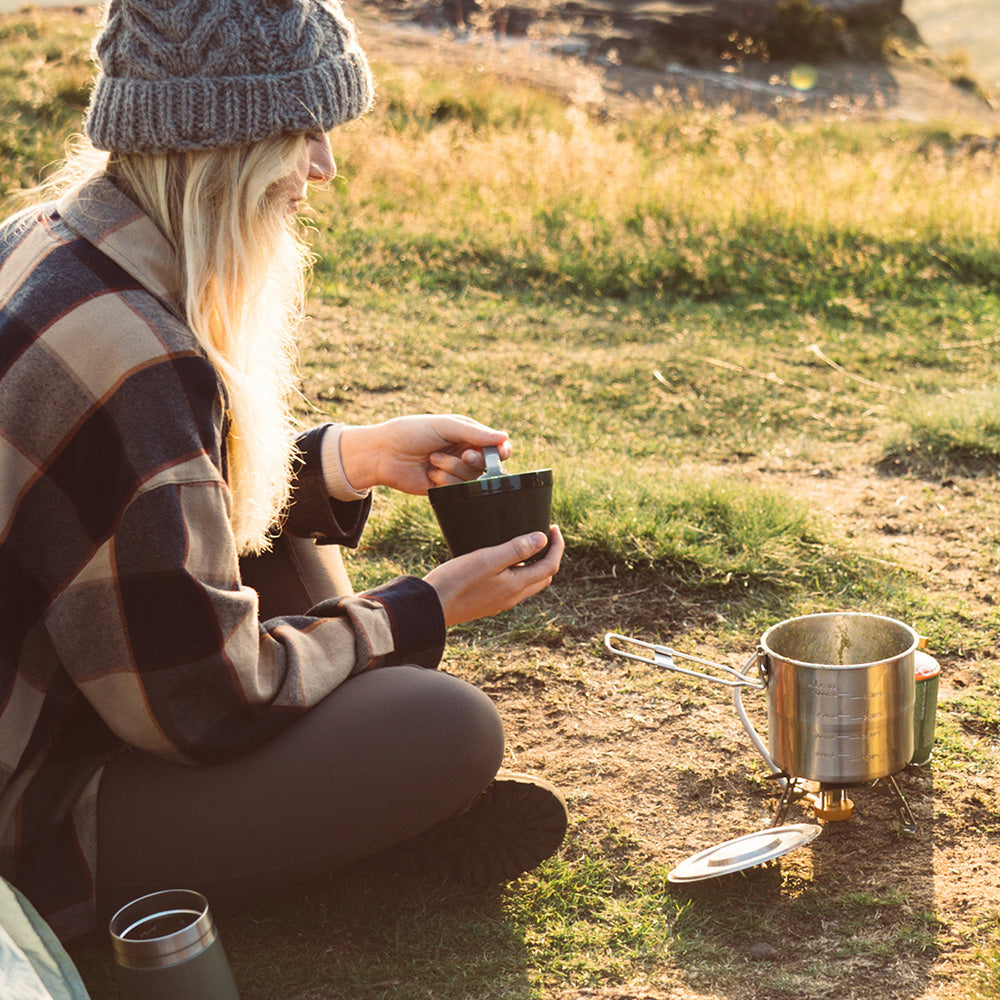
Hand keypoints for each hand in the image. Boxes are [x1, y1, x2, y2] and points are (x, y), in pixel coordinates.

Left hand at [339, 415, 511, 494]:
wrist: (382, 454)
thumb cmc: (411, 432)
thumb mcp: (444, 426)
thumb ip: (475, 433)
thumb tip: (505, 437)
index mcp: (466, 435)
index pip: (497, 445)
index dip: (501, 451)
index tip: (499, 452)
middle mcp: (463, 454)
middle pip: (488, 464)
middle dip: (475, 460)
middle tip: (464, 454)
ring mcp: (455, 472)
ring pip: (473, 478)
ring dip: (454, 468)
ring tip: (432, 460)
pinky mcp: (445, 489)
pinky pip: (458, 490)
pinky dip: (445, 481)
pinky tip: (430, 474)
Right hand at [423, 526, 563, 625]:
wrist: (430, 606)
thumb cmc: (456, 580)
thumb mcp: (487, 559)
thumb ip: (516, 550)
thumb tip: (542, 539)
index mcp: (516, 585)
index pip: (550, 566)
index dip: (557, 546)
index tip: (554, 528)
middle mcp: (512, 597)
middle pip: (542, 577)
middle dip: (549, 555)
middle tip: (544, 535)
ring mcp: (500, 602)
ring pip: (527, 583)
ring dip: (533, 564)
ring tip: (524, 544)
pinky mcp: (487, 603)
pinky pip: (511, 587)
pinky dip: (517, 572)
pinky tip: (501, 561)